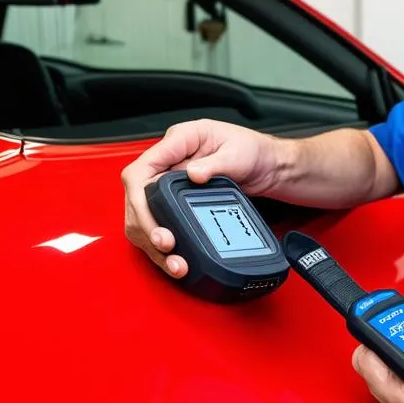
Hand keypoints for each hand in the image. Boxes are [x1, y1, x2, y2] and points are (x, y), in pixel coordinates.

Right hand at [122, 119, 284, 278]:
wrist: (267, 165)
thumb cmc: (252, 151)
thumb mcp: (238, 154)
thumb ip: (215, 164)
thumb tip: (192, 173)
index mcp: (178, 140)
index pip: (140, 171)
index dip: (139, 199)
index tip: (153, 222)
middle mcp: (168, 161)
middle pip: (136, 198)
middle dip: (147, 227)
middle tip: (166, 246)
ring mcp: (168, 182)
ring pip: (142, 216)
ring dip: (152, 242)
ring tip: (173, 262)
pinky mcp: (174, 200)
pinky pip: (156, 223)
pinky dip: (161, 245)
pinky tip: (173, 258)